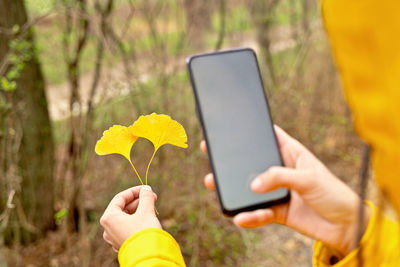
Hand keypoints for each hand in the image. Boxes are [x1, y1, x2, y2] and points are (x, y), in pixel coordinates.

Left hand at [100, 185, 160, 250]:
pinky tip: (147, 219)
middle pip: (122, 208)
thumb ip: (145, 197)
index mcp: (109, 217)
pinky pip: (127, 228)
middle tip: (152, 197)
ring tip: (151, 207)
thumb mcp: (146, 211)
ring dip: (138, 210)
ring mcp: (113, 238)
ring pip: (125, 219)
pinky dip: (136, 221)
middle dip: (138, 201)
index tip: (146, 189)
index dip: (134, 191)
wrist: (149, 257)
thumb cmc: (145, 232)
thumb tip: (146, 189)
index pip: (120, 198)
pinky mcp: (121, 245)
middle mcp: (108, 228)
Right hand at [200, 125, 369, 254]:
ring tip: (214, 184)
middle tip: (213, 156)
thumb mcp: (309, 179)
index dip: (252, 132)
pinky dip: (249, 215)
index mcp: (292, 154)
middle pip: (253, 163)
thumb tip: (253, 184)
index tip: (232, 127)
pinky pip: (258, 212)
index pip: (269, 137)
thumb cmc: (334, 194)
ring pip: (250, 188)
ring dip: (234, 188)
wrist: (346, 227)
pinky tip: (240, 217)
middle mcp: (282, 171)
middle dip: (233, 161)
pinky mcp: (277, 211)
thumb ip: (280, 177)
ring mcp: (278, 191)